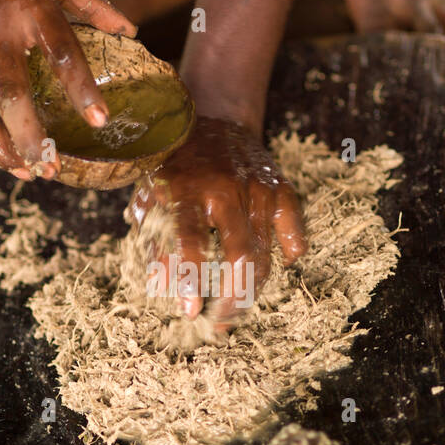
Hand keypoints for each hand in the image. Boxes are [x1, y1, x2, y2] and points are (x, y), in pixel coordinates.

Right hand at [0, 0, 135, 177]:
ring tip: (28, 175)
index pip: (61, 53)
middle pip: (14, 95)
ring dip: (3, 148)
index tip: (99, 121)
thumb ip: (91, 2)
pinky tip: (5, 157)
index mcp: (30, 5)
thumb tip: (132, 31)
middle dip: (32, 137)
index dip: (81, 89)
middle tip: (53, 170)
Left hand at [129, 116, 306, 329]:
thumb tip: (165, 289)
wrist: (212, 120)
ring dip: (253, 287)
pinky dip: (290, 251)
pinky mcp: (279, 187)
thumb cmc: (174, 167)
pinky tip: (279, 266)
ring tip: (238, 308)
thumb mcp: (152, 199)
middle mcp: (225, 189)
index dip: (192, 280)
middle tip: (222, 323)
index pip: (190, 241)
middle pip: (240, 254)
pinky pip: (292, 228)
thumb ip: (156, 243)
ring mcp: (257, 188)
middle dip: (233, 298)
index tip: (191, 312)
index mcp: (187, 190)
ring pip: (265, 252)